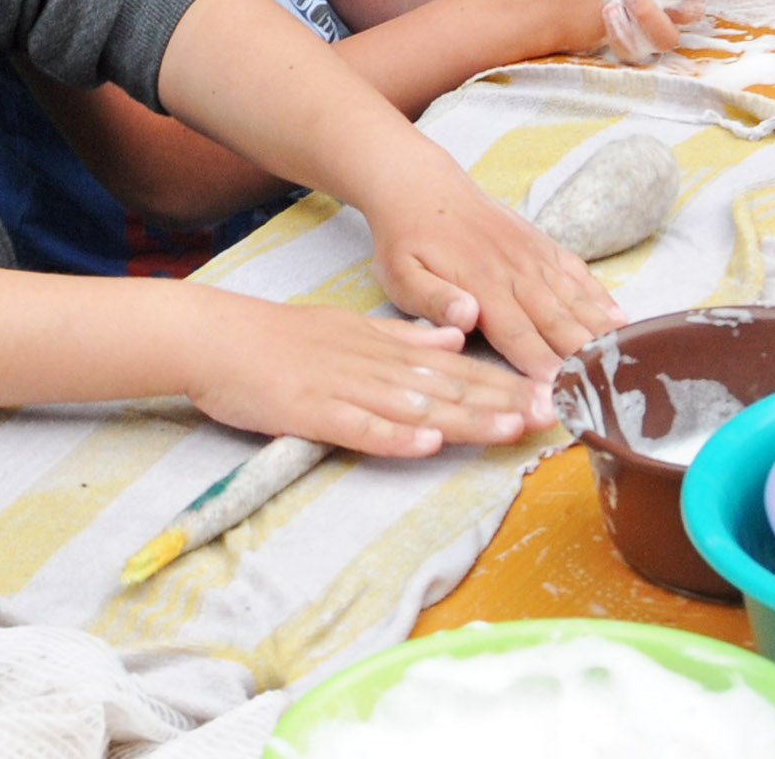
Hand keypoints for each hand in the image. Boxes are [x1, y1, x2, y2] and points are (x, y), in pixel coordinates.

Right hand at [176, 296, 552, 457]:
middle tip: (558, 413)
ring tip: (513, 430)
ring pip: (416, 405)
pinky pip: (358, 427)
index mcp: (386, 346)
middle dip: (505, 402)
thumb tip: (453, 335)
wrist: (216, 336)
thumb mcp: (352, 328)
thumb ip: (404, 337)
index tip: (553, 392)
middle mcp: (375, 364)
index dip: (506, 382)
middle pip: (450, 386)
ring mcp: (344, 387)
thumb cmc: (282, 340)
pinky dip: (393, 436)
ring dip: (467, 419)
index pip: (457, 366)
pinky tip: (426, 445)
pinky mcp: (312, 411)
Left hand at [354, 144, 621, 377]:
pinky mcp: (543, 246)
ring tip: (633, 361)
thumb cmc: (408, 240)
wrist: (422, 185)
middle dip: (586, 358)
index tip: (567, 394)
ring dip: (604, 331)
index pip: (520, 336)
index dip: (544, 367)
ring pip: (577, 300)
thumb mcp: (400, 273)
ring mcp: (535, 258)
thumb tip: (468, 316)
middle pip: (559, 323)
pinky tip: (623, 321)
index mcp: (482, 287)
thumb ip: (432, 299)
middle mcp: (517, 273)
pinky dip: (602, 298)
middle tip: (613, 391)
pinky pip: (580, 275)